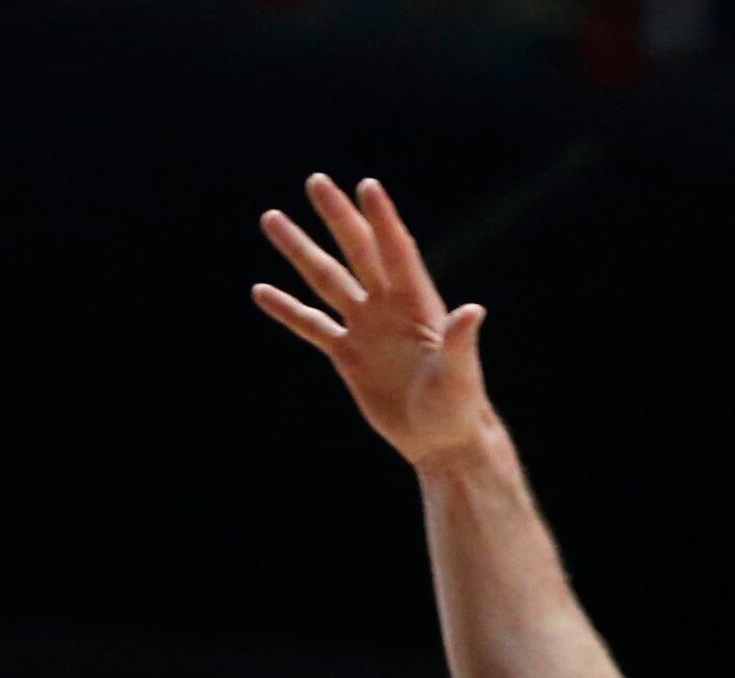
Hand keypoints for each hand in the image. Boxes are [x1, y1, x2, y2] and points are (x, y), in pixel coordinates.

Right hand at [255, 175, 495, 468]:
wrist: (439, 439)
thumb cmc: (458, 407)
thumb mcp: (461, 375)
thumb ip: (460, 342)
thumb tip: (472, 311)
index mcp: (418, 303)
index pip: (396, 252)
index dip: (382, 220)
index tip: (367, 186)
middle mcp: (388, 306)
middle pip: (357, 251)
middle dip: (337, 217)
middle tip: (316, 182)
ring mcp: (365, 327)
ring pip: (326, 280)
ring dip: (300, 251)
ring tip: (272, 219)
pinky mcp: (347, 355)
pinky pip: (312, 326)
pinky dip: (287, 310)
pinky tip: (261, 291)